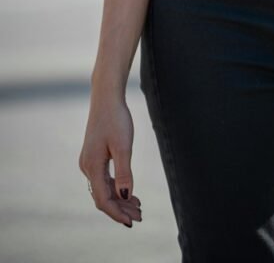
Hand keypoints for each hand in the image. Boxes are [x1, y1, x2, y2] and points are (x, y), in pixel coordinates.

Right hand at [78, 96, 142, 226]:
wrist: (106, 97)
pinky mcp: (94, 156)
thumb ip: (123, 172)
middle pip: (103, 196)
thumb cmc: (116, 118)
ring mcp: (89, 162)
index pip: (103, 199)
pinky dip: (117, 187)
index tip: (132, 222)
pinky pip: (104, 179)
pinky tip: (129, 192)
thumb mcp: (123, 146)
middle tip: (140, 216)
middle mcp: (87, 167)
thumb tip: (125, 196)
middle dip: (121, 208)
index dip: (117, 213)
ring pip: (104, 188)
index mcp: (92, 166)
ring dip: (120, 199)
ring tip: (138, 207)